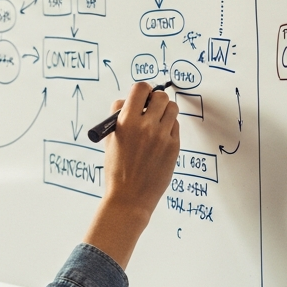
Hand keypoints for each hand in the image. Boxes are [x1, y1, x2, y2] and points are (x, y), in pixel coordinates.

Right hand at [82, 82, 179, 267]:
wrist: (129, 198)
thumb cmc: (117, 169)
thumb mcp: (110, 139)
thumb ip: (118, 116)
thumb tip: (126, 99)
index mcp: (127, 121)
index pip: (141, 88)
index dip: (142, 90)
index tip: (142, 97)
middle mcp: (146, 126)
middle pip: (160, 96)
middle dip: (155, 100)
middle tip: (151, 109)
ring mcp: (162, 137)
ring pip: (172, 109)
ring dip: (165, 111)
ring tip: (157, 122)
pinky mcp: (174, 147)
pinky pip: (176, 127)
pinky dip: (169, 128)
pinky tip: (161, 138)